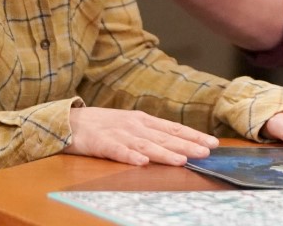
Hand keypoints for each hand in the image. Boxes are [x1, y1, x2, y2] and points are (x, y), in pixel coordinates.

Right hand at [64, 106, 218, 165]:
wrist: (70, 121)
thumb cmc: (104, 125)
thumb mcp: (131, 125)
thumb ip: (151, 133)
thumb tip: (178, 143)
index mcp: (143, 120)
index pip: (173, 128)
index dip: (193, 136)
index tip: (213, 142)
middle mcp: (135, 125)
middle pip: (165, 137)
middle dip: (187, 145)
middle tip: (207, 151)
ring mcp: (118, 134)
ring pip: (146, 144)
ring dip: (164, 153)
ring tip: (182, 160)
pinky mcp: (101, 143)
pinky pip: (117, 151)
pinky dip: (130, 156)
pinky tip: (142, 162)